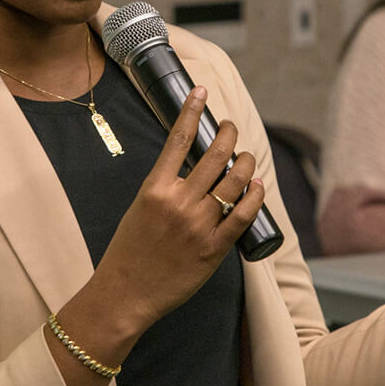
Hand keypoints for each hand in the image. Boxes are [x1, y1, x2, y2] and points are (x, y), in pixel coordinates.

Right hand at [88, 86, 263, 333]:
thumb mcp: (138, 209)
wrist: (126, 294)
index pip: (178, 140)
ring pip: (234, 182)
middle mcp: (179, 203)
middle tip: (231, 128)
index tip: (201, 91)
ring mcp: (198, 226)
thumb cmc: (128, 253)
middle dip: (229, 134)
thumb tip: (190, 169)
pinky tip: (258, 187)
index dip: (192, 111)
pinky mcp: (214, 249)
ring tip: (247, 157)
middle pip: (215, 155)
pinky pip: (242, 216)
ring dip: (246, 163)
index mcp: (155, 189)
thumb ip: (163, 188)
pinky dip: (254, 198)